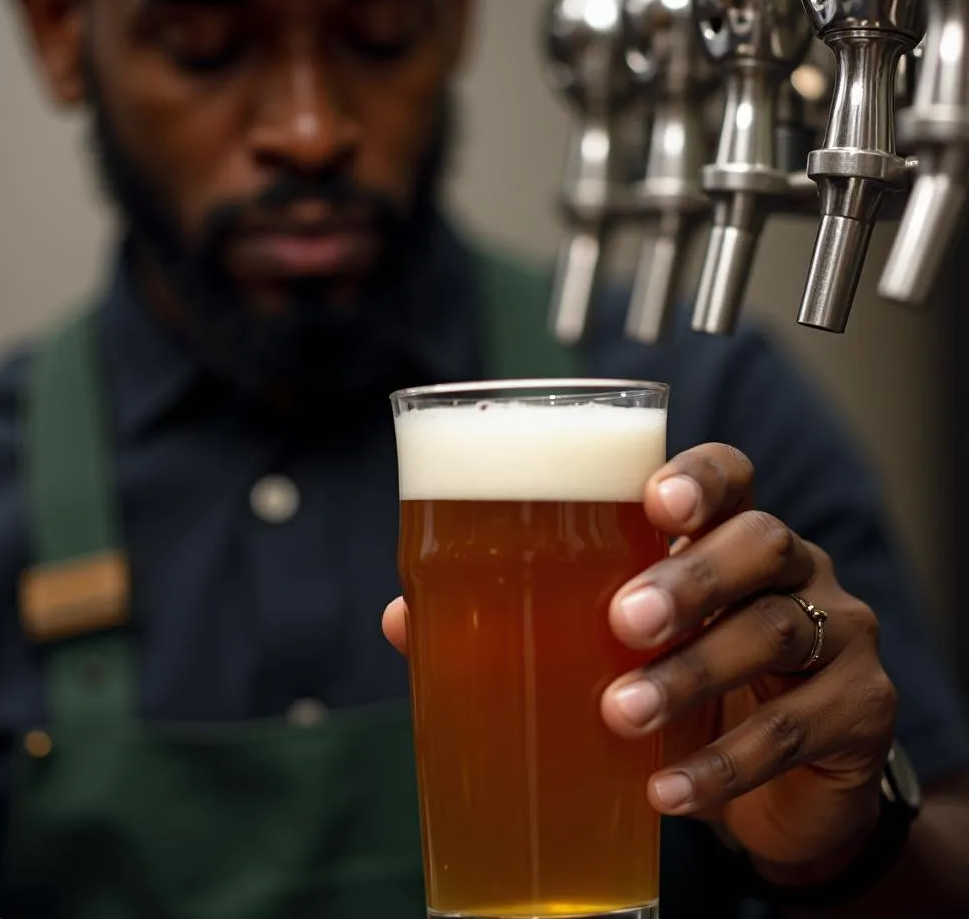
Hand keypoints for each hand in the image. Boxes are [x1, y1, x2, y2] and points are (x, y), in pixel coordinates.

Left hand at [383, 443, 896, 884]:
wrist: (780, 781)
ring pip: (777, 629)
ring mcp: (835, 632)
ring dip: (695, 674)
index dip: (699, 477)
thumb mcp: (611, 645)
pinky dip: (728, 763)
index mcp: (725, 532)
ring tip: (622, 714)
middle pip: (761, 541)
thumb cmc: (682, 683)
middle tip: (621, 621)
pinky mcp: (859, 709)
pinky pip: (801, 726)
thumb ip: (520, 619)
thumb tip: (404, 617)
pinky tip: (668, 790)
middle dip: (690, 576)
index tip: (653, 497)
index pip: (730, 473)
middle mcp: (790, 565)